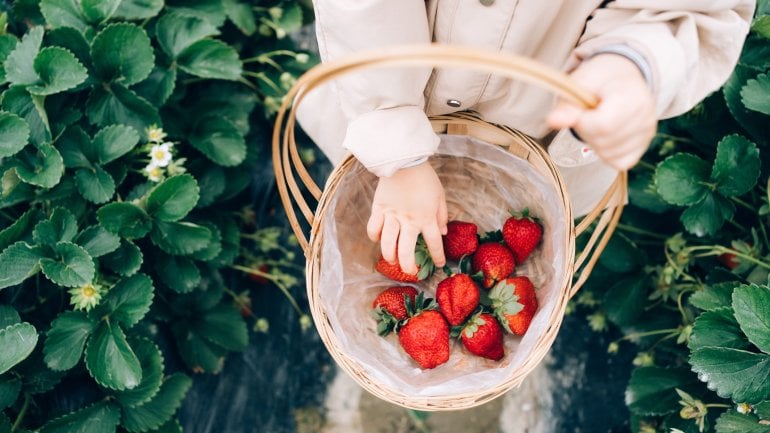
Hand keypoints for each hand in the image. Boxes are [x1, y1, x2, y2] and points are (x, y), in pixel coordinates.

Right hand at [367, 162, 447, 273]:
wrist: (404, 160)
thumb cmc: (425, 178)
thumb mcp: (440, 196)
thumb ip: (442, 216)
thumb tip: (443, 232)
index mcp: (427, 218)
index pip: (434, 243)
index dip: (437, 256)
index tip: (438, 265)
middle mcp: (409, 220)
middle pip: (406, 250)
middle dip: (408, 265)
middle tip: (410, 271)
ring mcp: (392, 216)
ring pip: (387, 243)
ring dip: (389, 256)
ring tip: (392, 261)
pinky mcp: (379, 209)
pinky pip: (373, 228)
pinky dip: (374, 236)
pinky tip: (378, 239)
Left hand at [547, 53, 656, 170]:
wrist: (623, 75)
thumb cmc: (600, 79)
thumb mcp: (580, 83)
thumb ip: (567, 105)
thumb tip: (552, 121)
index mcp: (632, 96)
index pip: (603, 125)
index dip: (583, 123)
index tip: (580, 111)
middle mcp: (646, 116)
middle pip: (605, 142)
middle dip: (586, 132)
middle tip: (588, 115)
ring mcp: (648, 132)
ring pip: (610, 155)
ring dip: (594, 143)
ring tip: (598, 121)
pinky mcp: (644, 145)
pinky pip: (619, 162)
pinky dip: (606, 153)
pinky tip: (605, 135)